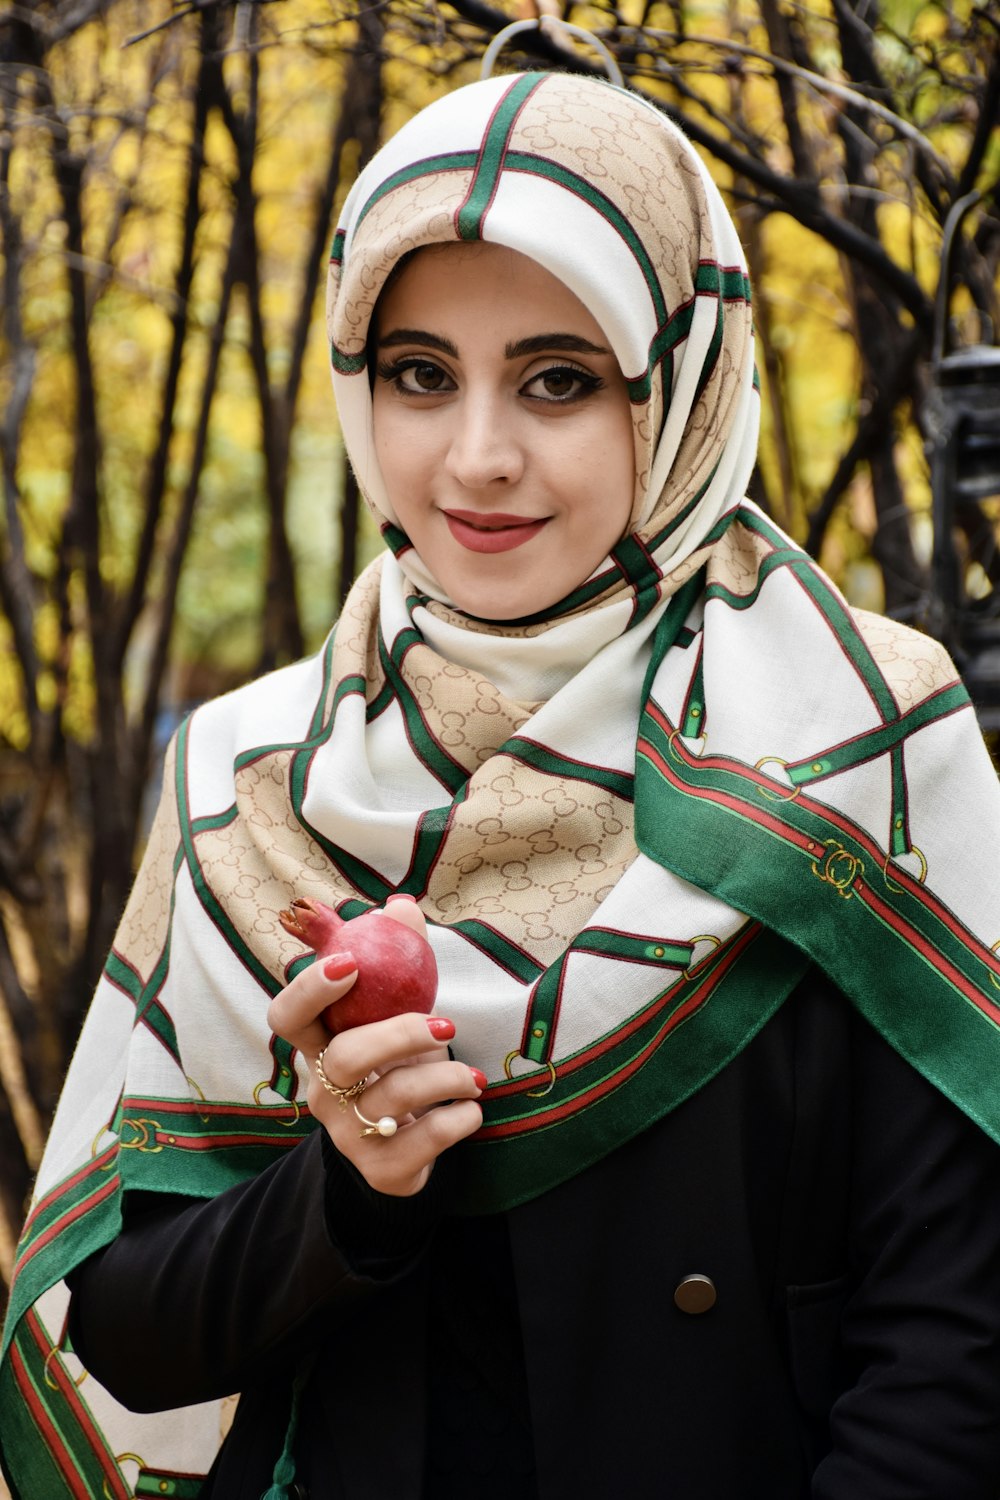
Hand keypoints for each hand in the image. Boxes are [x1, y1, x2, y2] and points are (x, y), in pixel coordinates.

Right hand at [267, 905, 483, 1196]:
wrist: (407, 1147)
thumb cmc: (398, 1065)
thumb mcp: (396, 1014)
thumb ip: (398, 958)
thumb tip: (400, 905)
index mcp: (319, 1046)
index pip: (287, 1016)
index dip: (310, 990)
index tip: (351, 964)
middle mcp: (323, 1090)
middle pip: (346, 1057)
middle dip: (400, 1034)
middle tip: (447, 1024)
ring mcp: (347, 1133)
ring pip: (392, 1098)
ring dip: (446, 1076)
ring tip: (475, 1077)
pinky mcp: (382, 1169)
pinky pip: (422, 1141)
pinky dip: (459, 1119)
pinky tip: (472, 1109)